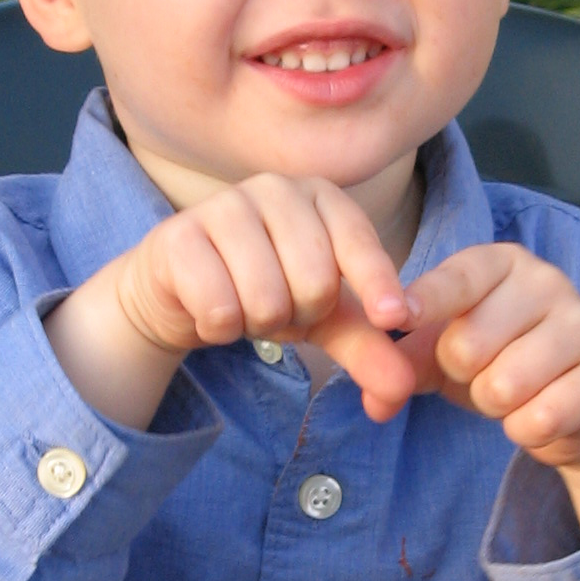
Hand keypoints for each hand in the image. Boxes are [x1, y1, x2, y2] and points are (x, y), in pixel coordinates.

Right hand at [46, 174, 420, 430]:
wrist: (179, 293)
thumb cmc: (264, 290)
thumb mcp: (324, 319)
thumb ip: (368, 347)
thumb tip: (401, 391)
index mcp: (321, 196)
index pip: (358, 242)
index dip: (378, 284)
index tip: (393, 317)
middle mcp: (276, 189)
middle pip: (316, 282)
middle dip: (300, 316)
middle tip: (277, 306)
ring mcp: (223, 205)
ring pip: (266, 298)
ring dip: (257, 324)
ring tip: (243, 305)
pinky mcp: (178, 235)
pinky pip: (219, 307)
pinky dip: (219, 327)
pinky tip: (210, 307)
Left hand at [400, 244, 579, 542]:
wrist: (575, 406)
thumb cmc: (499, 364)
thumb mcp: (443, 355)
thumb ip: (404, 365)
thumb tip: (376, 401)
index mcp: (502, 263)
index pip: (455, 280)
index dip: (423, 302)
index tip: (394, 318)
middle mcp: (547, 282)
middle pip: (467, 345)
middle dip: (463, 377)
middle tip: (485, 374)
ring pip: (504, 385)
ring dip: (495, 406)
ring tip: (512, 393)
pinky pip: (542, 417)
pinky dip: (526, 430)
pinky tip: (540, 415)